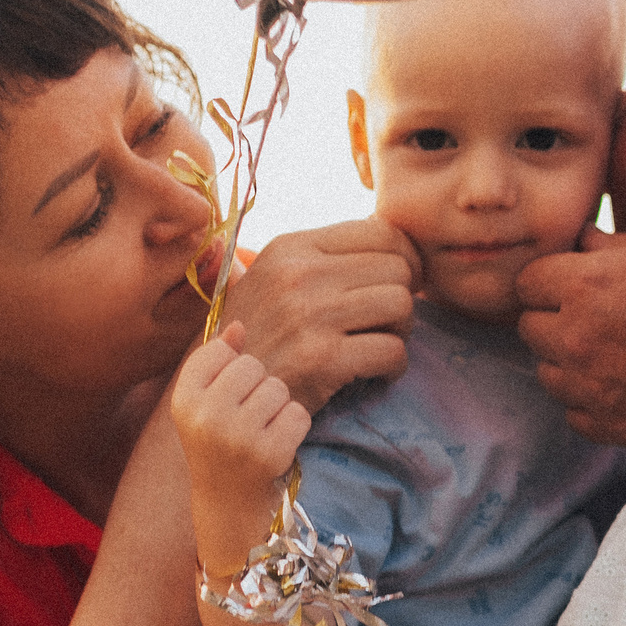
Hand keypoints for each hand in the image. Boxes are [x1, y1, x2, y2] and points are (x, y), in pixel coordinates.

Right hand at [172, 324, 308, 552]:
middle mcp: (205, 417)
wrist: (228, 504)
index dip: (233, 369)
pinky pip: (298, 413)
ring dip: (278, 407)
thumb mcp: (205, 402)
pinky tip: (277, 445)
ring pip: (278, 388)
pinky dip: (294, 427)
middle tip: (248, 418)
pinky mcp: (269, 454)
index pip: (220, 350)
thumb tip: (238, 323)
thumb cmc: (218, 443)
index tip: (228, 396)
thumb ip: (218, 359)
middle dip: (258, 387)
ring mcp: (237, 437)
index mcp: (183, 400)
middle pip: (253, 365)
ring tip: (262, 431)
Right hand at [219, 220, 421, 412]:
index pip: (379, 231)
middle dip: (404, 296)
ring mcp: (310, 316)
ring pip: (401, 304)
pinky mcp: (322, 360)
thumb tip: (393, 242)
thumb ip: (322, 258)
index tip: (401, 282)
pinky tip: (379, 373)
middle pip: (397, 268)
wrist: (220, 394)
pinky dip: (395, 365)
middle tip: (389, 322)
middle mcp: (299, 274)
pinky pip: (392, 350)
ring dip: (402, 329)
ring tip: (383, 343)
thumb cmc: (255, 337)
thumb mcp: (273, 279)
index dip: (405, 257)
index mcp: (290, 247)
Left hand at [515, 232, 625, 451]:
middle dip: (556, 320)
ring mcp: (593, 387)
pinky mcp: (612, 427)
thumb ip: (617, 249)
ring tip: (617, 354)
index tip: (576, 285)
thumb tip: (582, 242)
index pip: (528, 282)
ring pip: (549, 374)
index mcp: (589, 285)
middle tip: (600, 319)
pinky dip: (592, 402)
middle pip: (530, 329)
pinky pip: (575, 415)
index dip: (551, 281)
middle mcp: (580, 337)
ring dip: (570, 364)